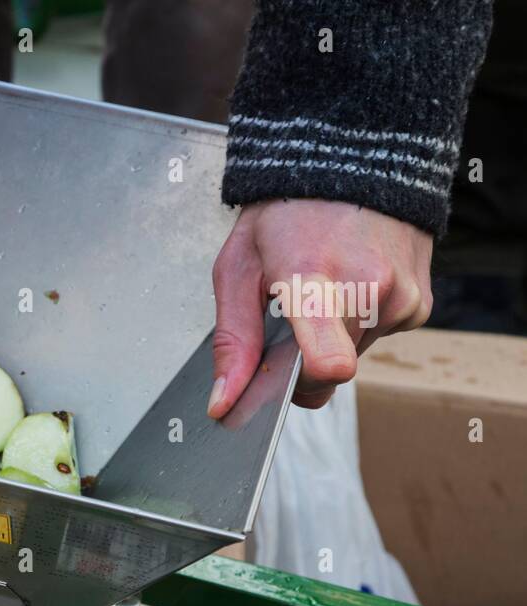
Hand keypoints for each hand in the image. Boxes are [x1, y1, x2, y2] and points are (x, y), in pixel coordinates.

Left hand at [208, 200, 433, 416]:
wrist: (350, 162)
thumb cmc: (285, 213)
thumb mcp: (238, 269)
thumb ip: (232, 342)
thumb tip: (223, 403)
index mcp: (312, 280)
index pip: (328, 363)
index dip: (304, 387)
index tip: (285, 382)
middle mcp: (367, 290)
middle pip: (329, 374)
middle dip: (303, 360)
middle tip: (290, 315)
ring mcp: (400, 296)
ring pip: (354, 358)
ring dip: (332, 338)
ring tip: (323, 287)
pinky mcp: (420, 304)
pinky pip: (378, 339)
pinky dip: (359, 324)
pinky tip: (350, 284)